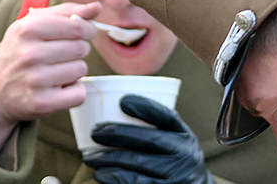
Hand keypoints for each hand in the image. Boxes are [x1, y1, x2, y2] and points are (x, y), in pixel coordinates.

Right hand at [0, 1, 100, 151]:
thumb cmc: (19, 50)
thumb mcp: (34, 23)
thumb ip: (67, 12)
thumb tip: (96, 7)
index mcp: (29, 29)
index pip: (78, 26)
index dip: (87, 30)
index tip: (82, 34)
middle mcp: (30, 54)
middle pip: (81, 48)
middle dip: (78, 50)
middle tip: (61, 55)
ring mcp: (35, 80)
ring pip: (81, 70)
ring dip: (74, 71)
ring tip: (55, 71)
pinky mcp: (41, 103)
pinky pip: (79, 93)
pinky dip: (73, 91)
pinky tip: (58, 87)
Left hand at [82, 94, 213, 183]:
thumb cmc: (173, 163)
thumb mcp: (175, 144)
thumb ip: (155, 131)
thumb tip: (112, 110)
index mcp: (184, 135)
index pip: (167, 117)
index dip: (146, 107)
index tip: (123, 101)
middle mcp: (184, 154)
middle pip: (149, 139)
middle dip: (118, 133)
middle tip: (95, 132)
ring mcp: (176, 175)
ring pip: (137, 163)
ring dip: (109, 158)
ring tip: (91, 157)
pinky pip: (135, 182)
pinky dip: (114, 178)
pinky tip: (101, 175)